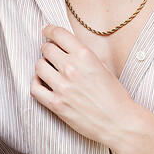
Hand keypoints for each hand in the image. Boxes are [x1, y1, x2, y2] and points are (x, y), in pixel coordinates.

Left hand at [31, 25, 139, 145]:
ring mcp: (62, 87)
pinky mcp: (56, 104)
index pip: (58, 34)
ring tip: (49, 70)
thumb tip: (67, 47)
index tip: (47, 31)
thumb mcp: (103, 66)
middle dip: (48, 49)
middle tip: (51, 53)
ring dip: (43, 65)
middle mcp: (71, 68)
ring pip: (38, 66)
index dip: (50, 30)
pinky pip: (35, 88)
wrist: (119, 122)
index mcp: (85, 55)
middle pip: (46, 49)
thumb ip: (84, 55)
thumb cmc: (115, 95)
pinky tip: (43, 83)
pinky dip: (36, 83)